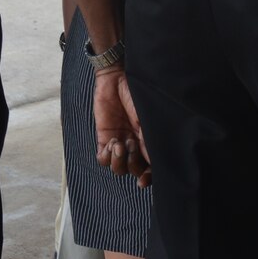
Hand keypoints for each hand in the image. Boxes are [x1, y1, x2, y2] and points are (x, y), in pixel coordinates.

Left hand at [94, 66, 149, 186]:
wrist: (116, 78)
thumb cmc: (137, 94)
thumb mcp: (147, 118)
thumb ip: (150, 140)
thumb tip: (154, 163)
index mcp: (149, 142)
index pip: (151, 167)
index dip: (149, 178)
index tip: (144, 181)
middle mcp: (135, 146)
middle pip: (134, 171)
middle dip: (133, 164)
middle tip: (132, 145)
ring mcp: (119, 143)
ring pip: (118, 169)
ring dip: (119, 160)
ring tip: (120, 143)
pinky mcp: (104, 138)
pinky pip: (103, 159)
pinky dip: (106, 156)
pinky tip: (111, 142)